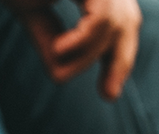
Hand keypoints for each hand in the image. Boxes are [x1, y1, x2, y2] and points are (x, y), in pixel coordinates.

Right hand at [1, 0, 141, 99]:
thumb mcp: (31, 13)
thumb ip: (51, 39)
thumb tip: (61, 74)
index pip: (121, 19)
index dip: (120, 56)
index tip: (108, 92)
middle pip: (127, 21)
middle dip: (120, 60)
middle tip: (107, 95)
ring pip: (112, 25)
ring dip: (85, 54)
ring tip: (54, 59)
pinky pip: (100, 18)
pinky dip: (82, 41)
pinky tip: (57, 51)